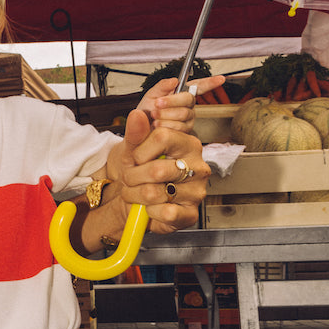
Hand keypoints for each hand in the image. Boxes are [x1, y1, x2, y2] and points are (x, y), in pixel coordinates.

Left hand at [106, 109, 209, 235]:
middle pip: (156, 169)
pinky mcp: (192, 213)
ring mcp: (197, 191)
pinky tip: (150, 206)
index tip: (136, 158)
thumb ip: (136, 133)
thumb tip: (137, 115)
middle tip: (129, 179)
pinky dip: (149, 211)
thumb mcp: (133, 150)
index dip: (140, 152)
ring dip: (135, 195)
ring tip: (135, 192)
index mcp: (188, 144)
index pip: (162, 137)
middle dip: (132, 177)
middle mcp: (198, 167)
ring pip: (155, 192)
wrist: (138, 198)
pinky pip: (165, 213)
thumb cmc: (140, 171)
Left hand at [136, 75, 226, 132]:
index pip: (198, 86)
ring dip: (165, 115)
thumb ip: (162, 86)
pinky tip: (159, 125)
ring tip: (155, 116)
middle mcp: (188, 106)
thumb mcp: (151, 95)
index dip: (210, 83)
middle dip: (171, 101)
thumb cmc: (146, 112)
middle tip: (157, 104)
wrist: (141, 130)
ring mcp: (188, 119)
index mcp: (181, 94)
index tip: (221, 79)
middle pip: (188, 99)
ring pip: (183, 114)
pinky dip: (166, 126)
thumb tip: (175, 80)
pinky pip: (180, 127)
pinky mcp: (186, 132)